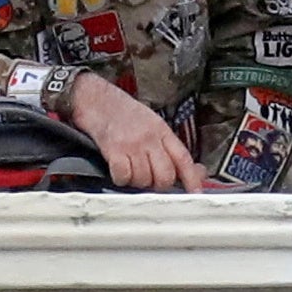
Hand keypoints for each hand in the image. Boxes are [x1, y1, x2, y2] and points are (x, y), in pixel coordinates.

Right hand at [73, 75, 210, 192]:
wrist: (95, 98)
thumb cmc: (121, 113)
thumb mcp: (151, 123)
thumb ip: (168, 147)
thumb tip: (191, 168)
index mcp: (161, 131)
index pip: (183, 158)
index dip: (192, 178)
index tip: (196, 192)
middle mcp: (150, 138)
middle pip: (165, 176)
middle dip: (156, 183)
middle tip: (147, 177)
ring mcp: (132, 144)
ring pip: (144, 180)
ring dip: (135, 180)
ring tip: (129, 167)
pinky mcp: (114, 150)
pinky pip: (123, 177)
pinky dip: (120, 178)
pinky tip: (117, 168)